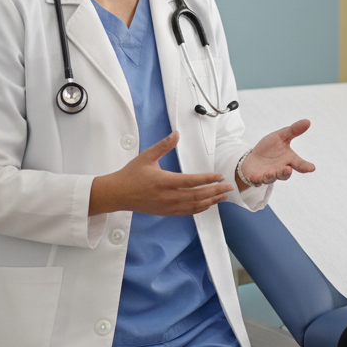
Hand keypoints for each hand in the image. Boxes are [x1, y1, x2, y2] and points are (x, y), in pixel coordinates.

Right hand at [90, 132, 233, 215]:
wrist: (118, 194)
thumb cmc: (131, 174)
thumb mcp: (146, 156)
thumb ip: (163, 145)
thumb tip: (177, 133)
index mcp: (164, 181)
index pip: (191, 181)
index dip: (207, 179)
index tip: (220, 176)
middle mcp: (168, 196)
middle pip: (197, 196)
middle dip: (215, 191)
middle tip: (229, 187)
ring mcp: (168, 206)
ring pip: (194, 206)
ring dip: (211, 201)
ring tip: (223, 196)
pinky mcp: (166, 212)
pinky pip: (187, 212)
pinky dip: (200, 208)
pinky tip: (208, 204)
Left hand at [238, 119, 315, 189]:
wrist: (252, 159)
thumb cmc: (269, 148)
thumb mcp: (280, 136)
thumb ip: (293, 130)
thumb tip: (308, 121)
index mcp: (288, 160)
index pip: (299, 164)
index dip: (305, 166)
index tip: (312, 168)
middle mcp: (280, 169)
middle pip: (285, 173)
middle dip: (287, 172)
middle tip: (289, 169)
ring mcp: (269, 175)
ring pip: (274, 177)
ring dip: (276, 174)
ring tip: (279, 170)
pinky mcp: (258, 178)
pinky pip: (261, 179)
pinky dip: (264, 177)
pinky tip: (265, 174)